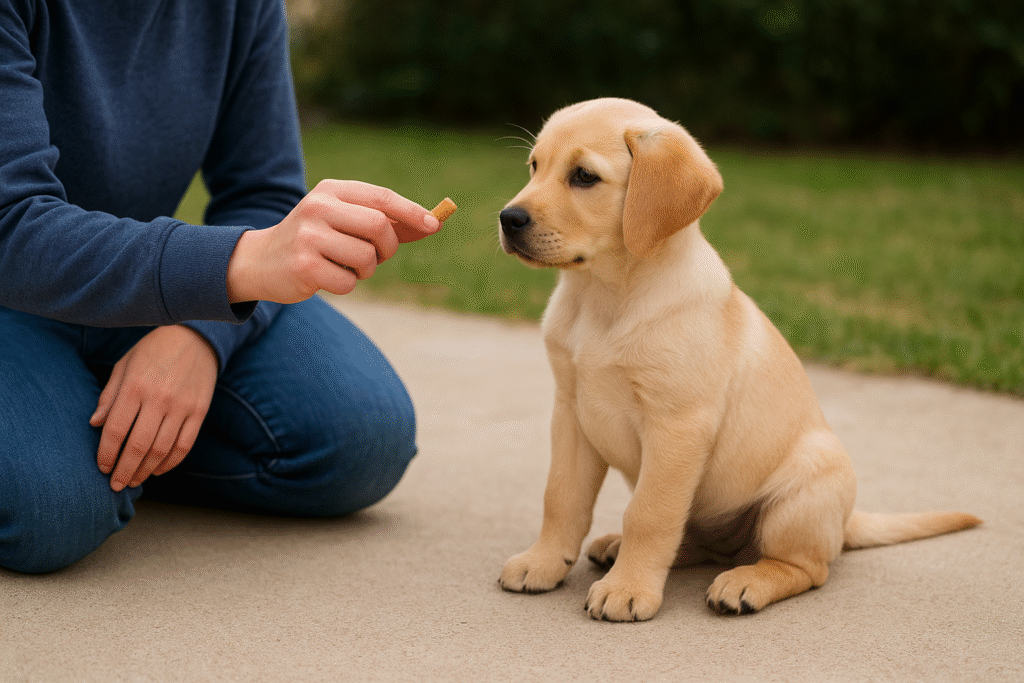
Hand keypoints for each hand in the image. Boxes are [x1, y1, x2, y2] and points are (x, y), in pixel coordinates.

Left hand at [90, 325, 217, 490]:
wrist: (195, 337)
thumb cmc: (153, 351)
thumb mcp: (124, 366)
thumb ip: (109, 396)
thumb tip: (94, 425)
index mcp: (135, 386)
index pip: (115, 430)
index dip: (106, 454)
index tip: (102, 468)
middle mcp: (159, 398)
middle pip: (138, 446)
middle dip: (124, 470)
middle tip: (116, 485)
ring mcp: (182, 406)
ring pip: (161, 450)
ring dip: (146, 470)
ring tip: (135, 480)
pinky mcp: (199, 411)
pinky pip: (184, 445)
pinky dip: (170, 462)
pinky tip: (158, 469)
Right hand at [226, 180, 442, 303]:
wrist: (260, 261)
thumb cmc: (314, 240)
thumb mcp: (342, 220)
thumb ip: (382, 220)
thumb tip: (431, 224)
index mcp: (330, 191)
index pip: (381, 197)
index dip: (411, 212)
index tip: (434, 225)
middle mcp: (318, 208)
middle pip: (379, 227)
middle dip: (388, 248)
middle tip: (378, 256)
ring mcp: (309, 237)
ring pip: (366, 258)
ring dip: (365, 270)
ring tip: (345, 266)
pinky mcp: (304, 267)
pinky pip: (348, 283)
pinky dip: (346, 285)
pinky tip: (326, 277)